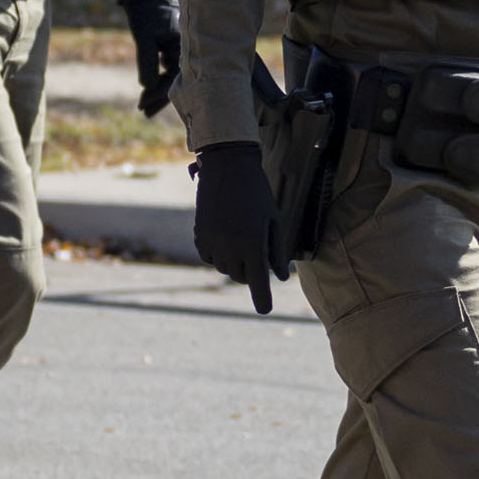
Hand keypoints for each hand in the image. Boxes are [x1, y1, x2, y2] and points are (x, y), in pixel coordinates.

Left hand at [122, 0, 182, 114]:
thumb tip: (146, 86)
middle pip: (177, 80)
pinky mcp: (174, 49)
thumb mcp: (144, 37)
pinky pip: (169, 69)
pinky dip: (159, 78)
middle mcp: (187, 50)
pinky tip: (150, 89)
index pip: (174, 77)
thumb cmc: (147, 14)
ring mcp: (182, 50)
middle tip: (144, 112)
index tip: (143, 106)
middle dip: (160, 97)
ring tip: (145, 106)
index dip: (159, 94)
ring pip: (172, 76)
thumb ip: (147, 61)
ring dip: (159, 90)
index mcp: (185, 46)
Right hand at [191, 140, 279, 302]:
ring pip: (224, 267)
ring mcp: (212, 241)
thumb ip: (275, 250)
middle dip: (249, 273)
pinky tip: (225, 239)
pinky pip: (208, 256)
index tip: (265, 311)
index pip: (258, 281)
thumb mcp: (272, 219)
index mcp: (252, 243)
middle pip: (240, 276)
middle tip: (257, 258)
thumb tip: (279, 277)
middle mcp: (230, 247)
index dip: (262, 299)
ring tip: (241, 242)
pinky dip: (217, 255)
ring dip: (234, 263)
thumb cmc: (257, 192)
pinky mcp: (200, 235)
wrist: (227, 167)